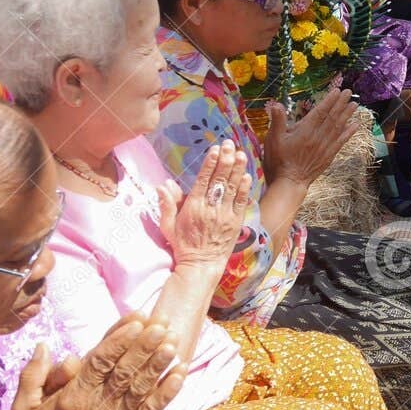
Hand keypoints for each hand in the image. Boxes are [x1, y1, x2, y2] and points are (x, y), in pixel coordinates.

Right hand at [12, 316, 181, 409]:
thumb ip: (32, 376)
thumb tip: (43, 345)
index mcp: (73, 396)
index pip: (99, 362)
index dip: (119, 339)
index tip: (135, 319)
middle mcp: (98, 407)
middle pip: (125, 370)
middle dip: (144, 345)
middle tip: (160, 323)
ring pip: (141, 387)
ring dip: (158, 363)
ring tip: (173, 340)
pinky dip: (168, 391)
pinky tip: (181, 372)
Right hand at [157, 140, 252, 269]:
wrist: (201, 265)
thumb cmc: (183, 245)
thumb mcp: (168, 226)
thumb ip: (167, 204)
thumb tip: (163, 184)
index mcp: (193, 206)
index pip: (203, 180)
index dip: (210, 163)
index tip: (214, 150)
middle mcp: (210, 208)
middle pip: (219, 179)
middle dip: (225, 159)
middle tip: (229, 144)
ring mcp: (225, 215)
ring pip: (232, 188)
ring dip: (237, 169)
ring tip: (241, 154)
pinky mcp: (235, 222)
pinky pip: (241, 202)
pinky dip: (244, 188)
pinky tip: (247, 175)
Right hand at [263, 89, 359, 185]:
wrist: (289, 182)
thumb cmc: (278, 160)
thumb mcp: (273, 139)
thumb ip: (277, 121)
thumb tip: (277, 104)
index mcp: (305, 131)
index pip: (320, 112)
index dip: (329, 100)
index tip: (337, 91)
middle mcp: (318, 137)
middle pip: (332, 117)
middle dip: (341, 104)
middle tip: (349, 93)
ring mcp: (325, 146)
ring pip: (338, 127)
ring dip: (347, 115)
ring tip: (355, 104)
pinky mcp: (328, 155)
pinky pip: (341, 141)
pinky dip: (349, 132)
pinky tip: (355, 125)